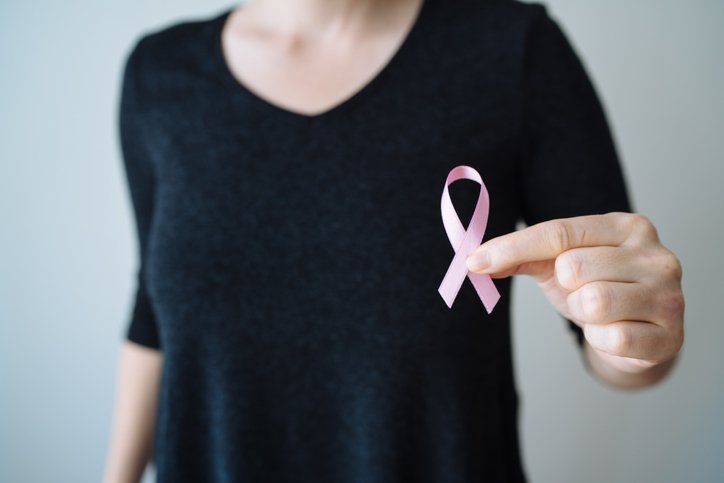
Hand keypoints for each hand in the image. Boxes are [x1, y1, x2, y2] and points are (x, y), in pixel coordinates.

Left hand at [465, 212, 683, 374]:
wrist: (641, 333)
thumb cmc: (598, 288)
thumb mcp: (559, 264)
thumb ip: (521, 255)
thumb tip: (474, 260)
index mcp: (626, 227)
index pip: (558, 232)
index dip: (511, 247)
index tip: (473, 261)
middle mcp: (655, 254)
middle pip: (572, 267)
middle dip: (567, 288)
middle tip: (584, 293)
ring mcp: (669, 294)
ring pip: (593, 302)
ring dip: (584, 315)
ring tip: (601, 313)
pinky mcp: (671, 335)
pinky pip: (613, 338)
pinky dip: (602, 340)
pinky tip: (616, 332)